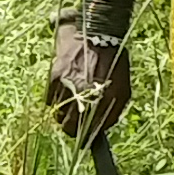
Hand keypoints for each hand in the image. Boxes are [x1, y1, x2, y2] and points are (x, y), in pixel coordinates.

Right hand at [50, 9, 133, 148]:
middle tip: (72, 129)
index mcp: (102, 100)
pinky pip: (50, 98)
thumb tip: (101, 131)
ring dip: (62, 115)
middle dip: (70, 129)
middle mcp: (83, 94)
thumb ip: (113, 113)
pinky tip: (63, 94)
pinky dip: (55, 100)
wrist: (100, 33)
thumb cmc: (115, 62)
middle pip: (68, 125)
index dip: (84, 138)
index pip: (87, 130)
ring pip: (57, 113)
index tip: (83, 142)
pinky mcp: (55, 76)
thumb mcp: (123, 89)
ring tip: (68, 109)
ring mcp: (67, 85)